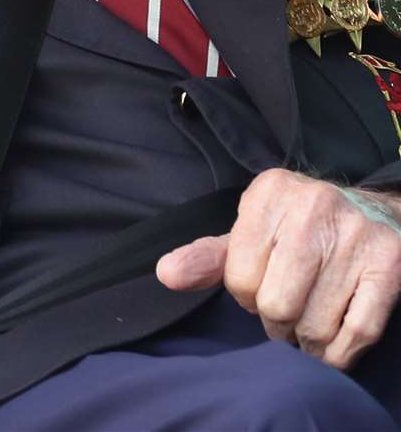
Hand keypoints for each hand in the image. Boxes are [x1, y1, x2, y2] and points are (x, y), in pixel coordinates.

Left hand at [157, 168, 400, 369]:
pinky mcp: (390, 264)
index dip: (246, 294)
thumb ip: (209, 256)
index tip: (261, 284)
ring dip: (307, 340)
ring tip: (307, 320)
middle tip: (285, 309)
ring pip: (315, 326)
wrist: (370, 211)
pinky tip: (332, 341)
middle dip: (276, 321)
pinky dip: (340, 353)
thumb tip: (166, 274)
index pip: (238, 277)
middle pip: (276, 305)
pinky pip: (357, 334)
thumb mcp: (251, 229)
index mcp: (270, 191)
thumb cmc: (297, 228)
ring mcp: (356, 234)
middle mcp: (313, 205)